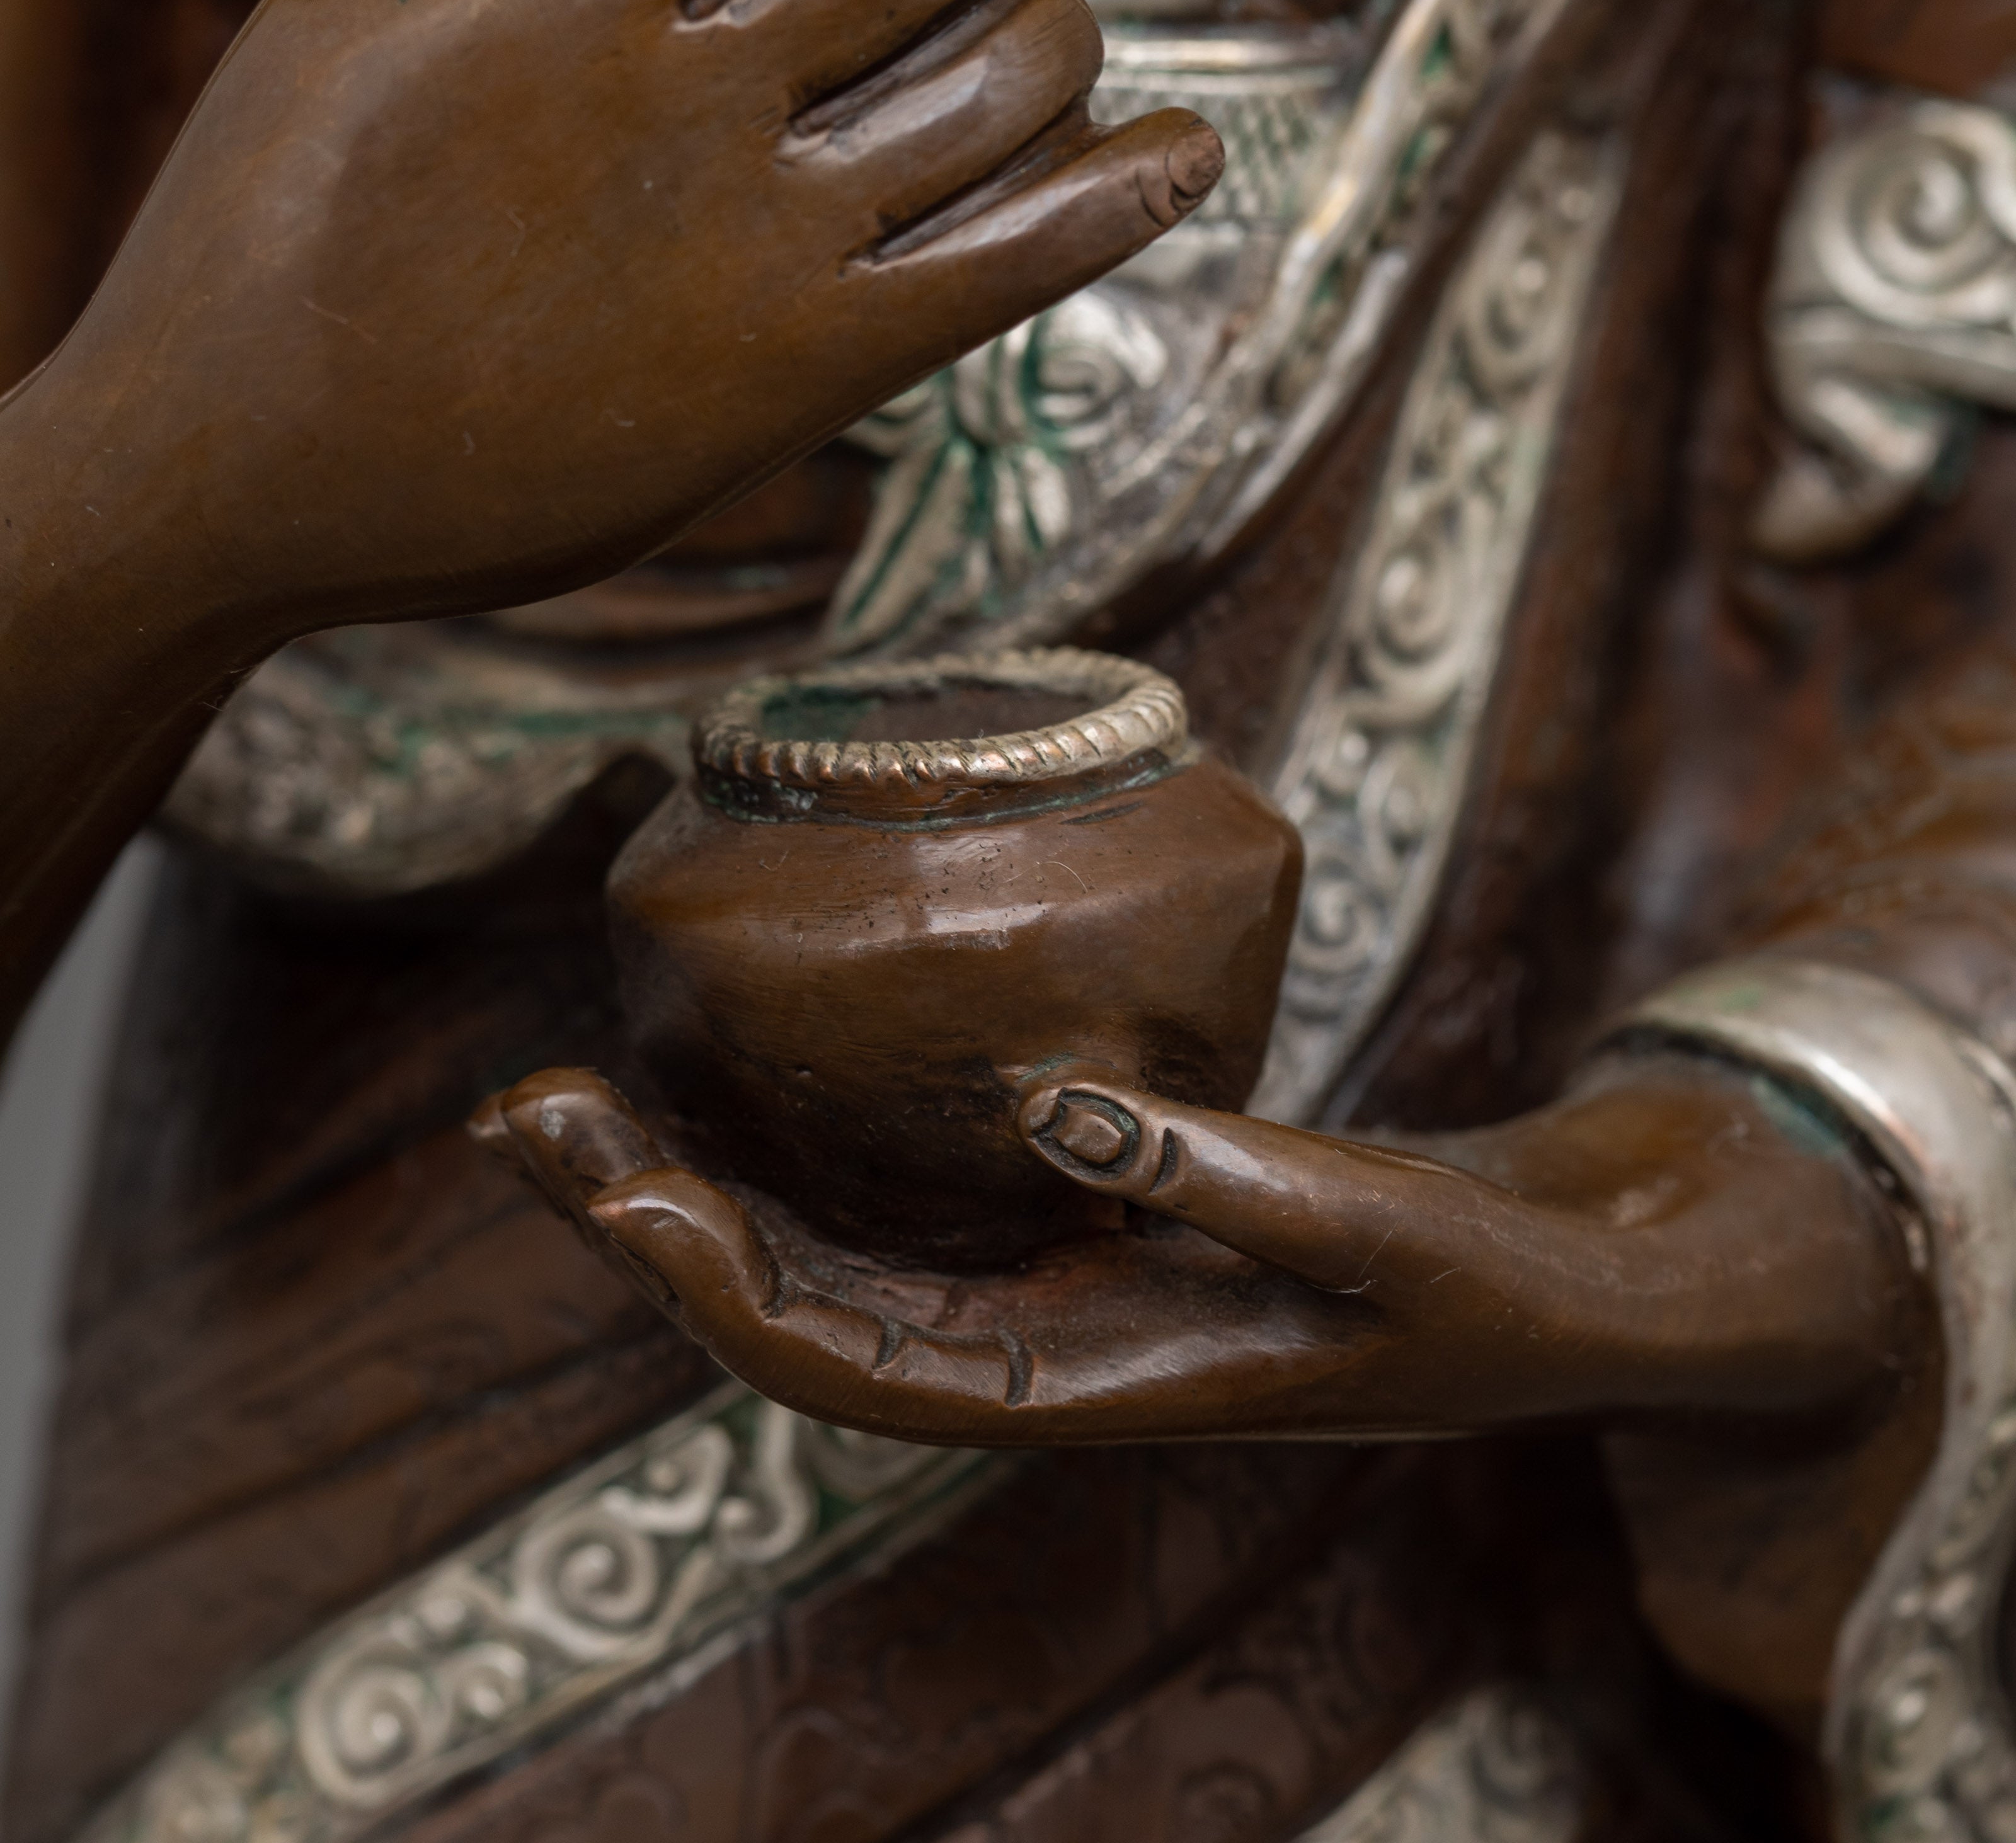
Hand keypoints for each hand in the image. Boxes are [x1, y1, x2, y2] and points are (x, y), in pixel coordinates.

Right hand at [28, 0, 1218, 642]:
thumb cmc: (276, 208)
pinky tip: (1182, 155)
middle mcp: (703, 85)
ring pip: (1017, 78)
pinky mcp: (802, 371)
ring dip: (1062, 41)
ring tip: (1036, 47)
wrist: (232, 463)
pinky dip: (1133, 192)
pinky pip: (1023, 257)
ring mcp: (762, 234)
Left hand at [473, 1050, 1917, 1446]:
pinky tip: (743, 1094)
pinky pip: (908, 1210)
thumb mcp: (1381, 1230)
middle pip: (802, 1309)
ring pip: (836, 1259)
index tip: (600, 1183)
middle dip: (655, 1223)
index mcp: (1104, 1383)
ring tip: (579, 1098)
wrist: (1567, 1291)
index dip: (711, 1284)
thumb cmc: (1488, 1281)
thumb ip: (1221, 1172)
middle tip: (522, 1112)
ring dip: (705, 1188)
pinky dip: (810, 1156)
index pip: (854, 1364)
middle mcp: (1050, 1345)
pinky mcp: (1087, 1226)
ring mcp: (1058, 1289)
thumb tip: (1052, 1106)